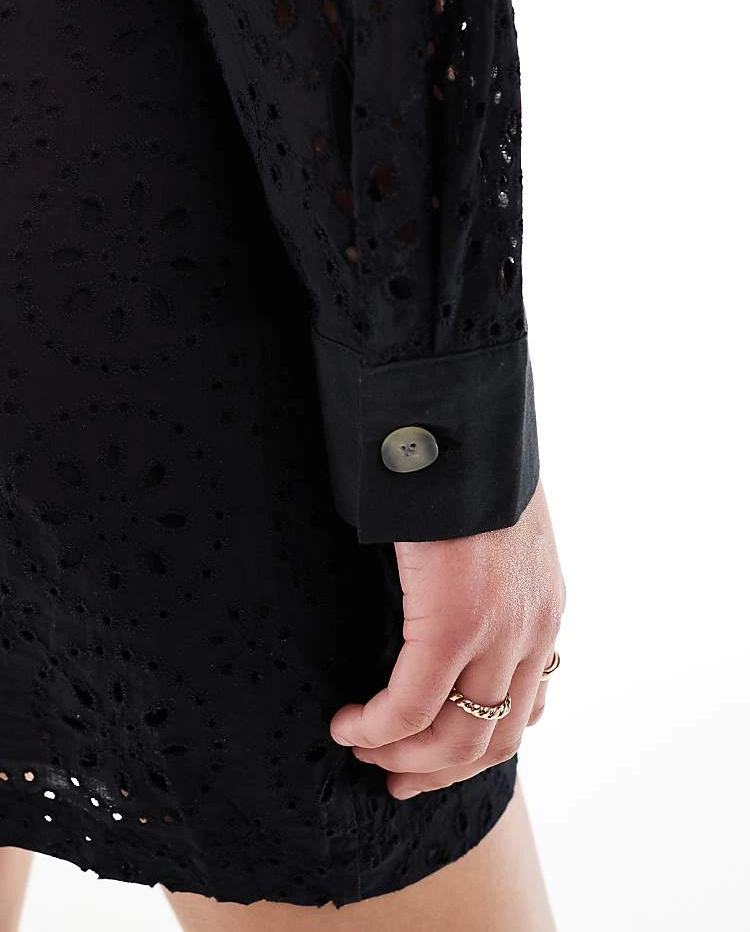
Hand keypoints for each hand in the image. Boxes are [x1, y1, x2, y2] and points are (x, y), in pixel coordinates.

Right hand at [329, 478, 564, 799]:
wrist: (461, 419)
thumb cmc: (464, 466)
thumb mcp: (490, 537)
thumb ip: (479, 583)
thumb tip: (438, 604)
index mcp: (543, 611)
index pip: (523, 709)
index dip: (475, 749)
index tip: (432, 760)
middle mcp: (533, 630)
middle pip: (494, 739)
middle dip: (438, 770)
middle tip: (393, 779)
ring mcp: (499, 629)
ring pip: (456, 737)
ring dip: (404, 756)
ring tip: (362, 747)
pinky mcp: (454, 620)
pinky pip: (411, 705)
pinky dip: (378, 726)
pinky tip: (350, 723)